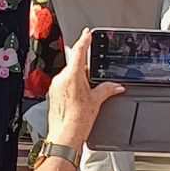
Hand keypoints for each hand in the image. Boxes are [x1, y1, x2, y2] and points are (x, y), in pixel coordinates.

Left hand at [43, 33, 122, 151]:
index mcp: (72, 75)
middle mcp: (61, 78)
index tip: (87, 33)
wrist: (64, 137)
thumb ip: (107, 89)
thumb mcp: (97, 101)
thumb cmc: (78, 121)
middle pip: (75, 65)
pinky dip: (72, 87)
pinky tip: (79, 99)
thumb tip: (116, 86)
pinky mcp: (53, 94)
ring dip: (79, 79)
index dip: (84, 40)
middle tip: (94, 77)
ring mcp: (55, 86)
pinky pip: (64, 84)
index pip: (79, 52)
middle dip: (85, 68)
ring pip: (69, 75)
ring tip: (87, 93)